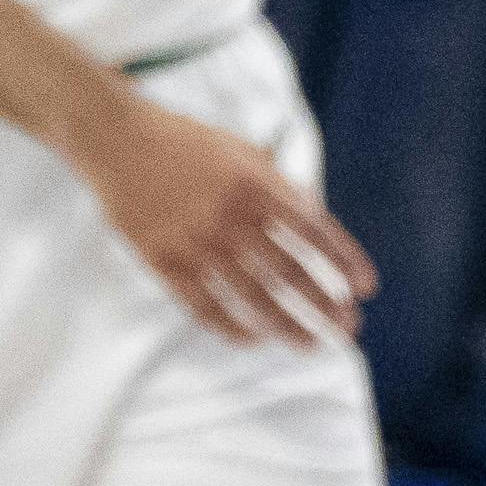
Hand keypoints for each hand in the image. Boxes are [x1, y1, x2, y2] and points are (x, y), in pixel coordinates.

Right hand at [72, 94, 376, 345]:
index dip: (344, 261)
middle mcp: (232, 218)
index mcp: (257, 185)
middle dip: (324, 304)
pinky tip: (253, 340)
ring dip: (287, 326)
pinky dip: (231, 328)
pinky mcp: (166, 262)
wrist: (120, 140)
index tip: (365, 288)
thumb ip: (277, 186)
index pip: (315, 231)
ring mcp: (198, 244)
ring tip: (309, 345)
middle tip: (347, 329)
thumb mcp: (242, 152)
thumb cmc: (185, 142)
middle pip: (291, 272)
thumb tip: (312, 221)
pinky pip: (205, 307)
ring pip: (253, 298)